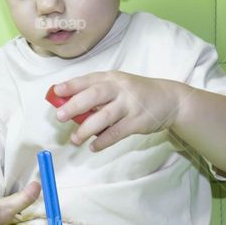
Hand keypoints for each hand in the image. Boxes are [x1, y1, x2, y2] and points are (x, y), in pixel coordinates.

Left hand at [52, 72, 182, 151]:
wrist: (169, 99)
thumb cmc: (135, 93)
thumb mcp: (118, 86)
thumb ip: (96, 94)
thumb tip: (68, 107)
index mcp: (112, 78)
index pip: (88, 80)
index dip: (71, 85)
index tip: (56, 92)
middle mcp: (120, 88)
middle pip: (94, 95)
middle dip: (75, 105)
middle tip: (60, 117)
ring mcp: (130, 104)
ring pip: (104, 116)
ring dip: (87, 129)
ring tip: (75, 139)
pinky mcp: (138, 121)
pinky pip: (117, 132)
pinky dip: (103, 141)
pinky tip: (93, 147)